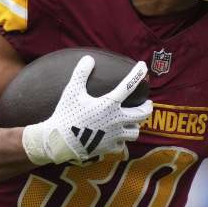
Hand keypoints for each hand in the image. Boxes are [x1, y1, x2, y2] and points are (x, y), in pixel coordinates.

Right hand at [22, 56, 153, 164]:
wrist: (60, 142)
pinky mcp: (109, 148)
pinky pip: (122, 145)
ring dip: (136, 125)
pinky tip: (118, 137)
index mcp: (109, 104)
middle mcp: (116, 120)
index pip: (128, 86)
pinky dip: (122, 140)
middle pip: (142, 114)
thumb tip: (88, 58)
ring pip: (135, 132)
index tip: (143, 66)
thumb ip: (81, 73)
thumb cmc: (66, 114)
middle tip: (147, 103)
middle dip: (147, 107)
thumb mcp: (72, 91)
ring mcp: (114, 136)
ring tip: (133, 122)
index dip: (138, 74)